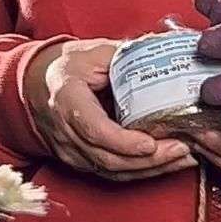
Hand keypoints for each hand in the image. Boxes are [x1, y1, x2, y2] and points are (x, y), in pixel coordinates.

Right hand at [22, 38, 195, 181]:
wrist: (38, 85)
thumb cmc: (68, 67)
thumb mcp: (94, 52)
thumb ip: (127, 53)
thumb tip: (163, 47)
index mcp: (67, 99)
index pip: (93, 129)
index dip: (123, 141)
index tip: (150, 143)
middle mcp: (66, 131)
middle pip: (107, 158)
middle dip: (148, 160)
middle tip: (182, 149)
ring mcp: (71, 151)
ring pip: (112, 171)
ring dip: (150, 169)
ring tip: (183, 157)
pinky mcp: (81, 161)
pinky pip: (112, 174)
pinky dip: (141, 172)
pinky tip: (167, 164)